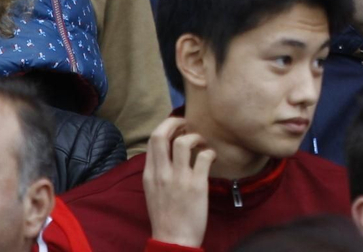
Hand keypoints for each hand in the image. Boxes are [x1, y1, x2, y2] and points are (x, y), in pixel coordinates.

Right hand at [144, 117, 214, 248]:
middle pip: (161, 134)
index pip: (152, 140)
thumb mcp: (153, 191)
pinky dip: (211, 152)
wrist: (174, 240)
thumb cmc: (166, 216)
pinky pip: (204, 157)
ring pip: (183, 142)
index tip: (178, 128)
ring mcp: (178, 178)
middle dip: (176, 122)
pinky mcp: (196, 185)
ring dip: (196, 137)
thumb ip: (157, 171)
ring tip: (202, 144)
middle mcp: (161, 173)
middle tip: (188, 125)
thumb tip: (166, 152)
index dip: (167, 127)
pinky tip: (213, 158)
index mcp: (149, 174)